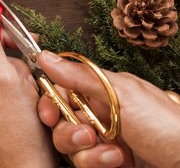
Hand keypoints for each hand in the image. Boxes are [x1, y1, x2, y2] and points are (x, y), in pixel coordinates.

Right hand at [37, 50, 179, 167]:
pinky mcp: (107, 162)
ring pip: (68, 143)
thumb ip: (80, 76)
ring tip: (110, 150)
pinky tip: (116, 160)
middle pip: (60, 119)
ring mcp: (104, 140)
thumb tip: (46, 56)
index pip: (62, 90)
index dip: (51, 100)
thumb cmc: (168, 126)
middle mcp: (101, 114)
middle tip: (86, 134)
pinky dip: (95, 162)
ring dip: (84, 149)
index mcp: (103, 91)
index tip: (50, 112)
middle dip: (66, 129)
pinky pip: (82, 162)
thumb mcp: (122, 94)